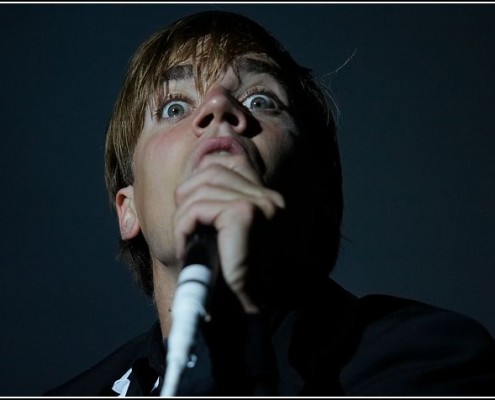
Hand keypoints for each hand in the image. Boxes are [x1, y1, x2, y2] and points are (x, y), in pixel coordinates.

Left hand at [173, 153, 284, 312]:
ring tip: (186, 244)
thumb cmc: (232, 277)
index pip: (229, 162)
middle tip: (185, 231)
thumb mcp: (225, 234)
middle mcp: (269, 197)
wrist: (247, 313)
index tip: (189, 203)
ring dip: (182, 218)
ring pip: (200, 189)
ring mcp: (261, 204)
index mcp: (268, 199)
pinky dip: (182, 228)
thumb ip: (218, 203)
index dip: (200, 175)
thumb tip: (197, 168)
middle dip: (186, 198)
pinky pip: (197, 209)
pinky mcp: (245, 214)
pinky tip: (185, 249)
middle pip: (210, 171)